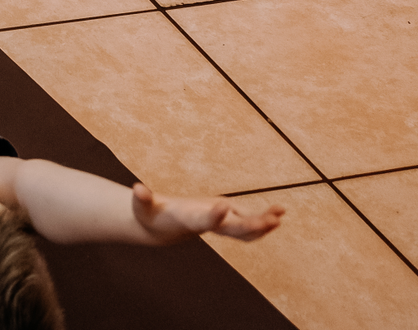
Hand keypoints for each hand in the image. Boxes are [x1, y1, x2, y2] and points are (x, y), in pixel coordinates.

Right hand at [132, 182, 284, 242]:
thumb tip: (138, 188)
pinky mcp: (225, 219)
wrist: (162, 230)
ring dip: (262, 224)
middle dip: (250, 226)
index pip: (202, 221)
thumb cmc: (150, 215)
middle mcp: (207, 226)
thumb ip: (141, 198)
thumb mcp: (141, 207)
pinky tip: (279, 211)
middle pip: (232, 231)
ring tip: (278, 215)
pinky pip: (248, 223)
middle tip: (268, 221)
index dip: (213, 216)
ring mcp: (219, 225)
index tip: (224, 206)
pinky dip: (264, 218)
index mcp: (188, 221)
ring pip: (245, 230)